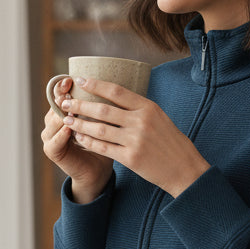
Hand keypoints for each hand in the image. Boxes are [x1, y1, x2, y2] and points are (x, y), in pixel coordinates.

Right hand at [41, 77, 113, 202]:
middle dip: (62, 97)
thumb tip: (119, 79)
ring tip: (71, 108)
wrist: (99, 170)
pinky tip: (69, 129)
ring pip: (52, 121)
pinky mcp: (52, 152)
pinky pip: (53, 142)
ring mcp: (51, 136)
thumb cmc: (106, 142)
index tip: (75, 79)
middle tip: (70, 90)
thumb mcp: (107, 120)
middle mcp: (54, 121)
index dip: (64, 86)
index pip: (60, 94)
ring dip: (61, 114)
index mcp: (65, 110)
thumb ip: (105, 104)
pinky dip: (61, 135)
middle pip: (53, 105)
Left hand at [60, 77, 209, 196]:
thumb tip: (116, 97)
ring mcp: (135, 140)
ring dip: (80, 124)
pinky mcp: (130, 158)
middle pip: (103, 110)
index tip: (80, 80)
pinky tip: (79, 138)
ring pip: (99, 129)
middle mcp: (141, 122)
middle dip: (80, 105)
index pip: (117, 91)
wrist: (184, 169)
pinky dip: (88, 142)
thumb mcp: (160, 118)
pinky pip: (103, 147)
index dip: (96, 84)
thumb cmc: (172, 142)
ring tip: (67, 120)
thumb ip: (139, 108)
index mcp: (148, 108)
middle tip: (65, 102)